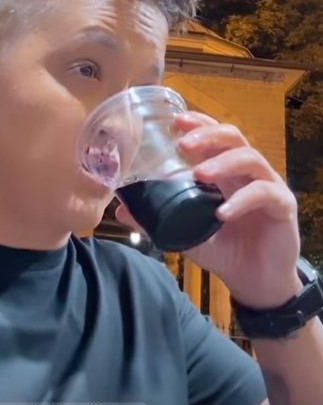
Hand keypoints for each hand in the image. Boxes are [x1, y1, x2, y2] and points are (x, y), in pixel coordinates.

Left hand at [116, 112, 301, 308]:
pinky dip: (242, 199)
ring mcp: (267, 185)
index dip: (198, 124)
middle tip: (184, 144)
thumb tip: (121, 208)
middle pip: (233, 136)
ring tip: (199, 174)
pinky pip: (264, 193)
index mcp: (224, 171)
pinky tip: (223, 212)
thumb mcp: (186, 233)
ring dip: (222, 163)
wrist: (254, 282)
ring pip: (250, 158)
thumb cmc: (224, 250)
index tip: (175, 121)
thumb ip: (157, 220)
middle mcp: (246, 172)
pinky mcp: (283, 205)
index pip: (214, 135)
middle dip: (208, 135)